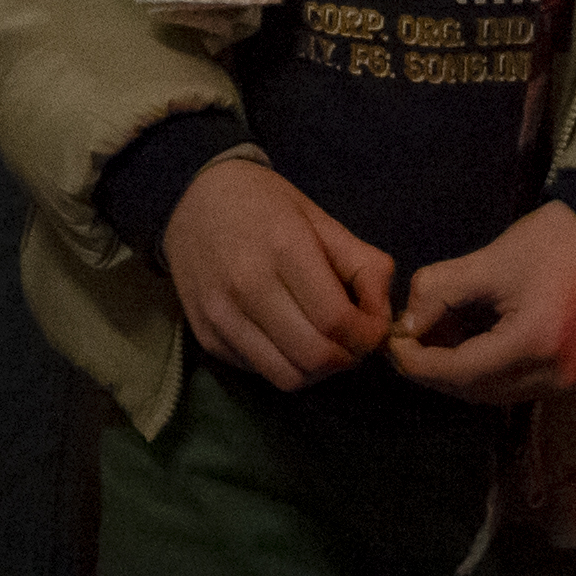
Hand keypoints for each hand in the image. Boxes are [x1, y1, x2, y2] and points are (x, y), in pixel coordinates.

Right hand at [160, 152, 392, 388]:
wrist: (192, 198)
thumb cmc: (265, 204)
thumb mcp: (321, 219)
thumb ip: (363, 265)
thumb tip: (383, 316)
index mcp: (284, 248)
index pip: (336, 320)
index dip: (367, 336)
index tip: (374, 329)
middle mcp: (247, 286)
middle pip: (314, 357)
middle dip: (347, 359)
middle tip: (352, 342)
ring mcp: (221, 315)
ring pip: (286, 377)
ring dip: (317, 371)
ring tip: (323, 344)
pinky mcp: (205, 336)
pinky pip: (258, 371)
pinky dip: (283, 365)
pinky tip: (287, 337)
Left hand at [389, 200, 575, 405]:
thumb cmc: (551, 243)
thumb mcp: (488, 261)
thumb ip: (440, 292)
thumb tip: (407, 325)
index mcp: (534, 343)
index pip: (462, 371)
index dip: (421, 363)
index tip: (393, 344)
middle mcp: (552, 374)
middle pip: (475, 388)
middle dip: (435, 368)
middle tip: (406, 342)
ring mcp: (562, 381)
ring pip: (491, 391)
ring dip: (456, 370)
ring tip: (432, 337)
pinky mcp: (565, 377)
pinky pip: (511, 384)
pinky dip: (481, 368)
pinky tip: (463, 342)